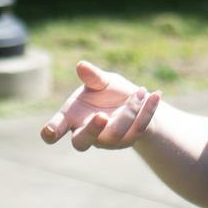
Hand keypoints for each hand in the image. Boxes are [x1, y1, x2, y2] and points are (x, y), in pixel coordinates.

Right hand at [40, 60, 161, 150]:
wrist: (135, 101)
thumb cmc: (108, 91)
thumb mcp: (101, 81)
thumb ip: (92, 76)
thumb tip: (82, 66)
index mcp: (72, 118)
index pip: (55, 129)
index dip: (51, 132)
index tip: (51, 131)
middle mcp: (87, 133)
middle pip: (81, 142)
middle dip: (91, 131)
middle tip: (102, 116)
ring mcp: (108, 140)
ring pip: (115, 134)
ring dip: (129, 111)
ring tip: (139, 91)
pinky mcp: (129, 140)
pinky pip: (139, 128)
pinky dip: (148, 111)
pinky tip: (156, 94)